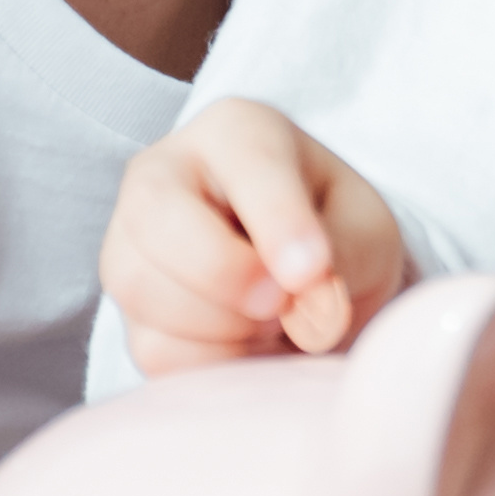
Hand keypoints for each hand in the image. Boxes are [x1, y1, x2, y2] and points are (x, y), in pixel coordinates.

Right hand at [102, 99, 411, 373]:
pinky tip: (246, 344)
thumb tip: (306, 303)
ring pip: (144, 288)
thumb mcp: (366, 231)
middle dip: (224, 273)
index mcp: (237, 132)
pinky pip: (152, 349)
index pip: (247, 163)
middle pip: (157, 216)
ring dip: (224, 326)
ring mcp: (131, 242)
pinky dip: (211, 364)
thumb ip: (344, 255)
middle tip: (281, 305)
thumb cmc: (335, 234)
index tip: (311, 271)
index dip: (278, 222)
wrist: (304, 279)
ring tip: (274, 321)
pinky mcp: (128, 310)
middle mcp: (164, 173)